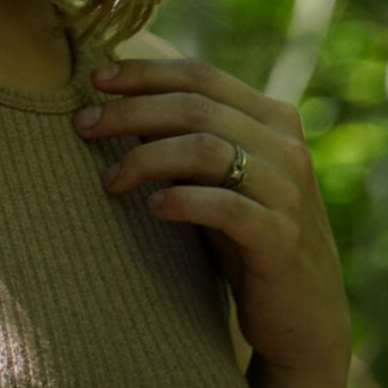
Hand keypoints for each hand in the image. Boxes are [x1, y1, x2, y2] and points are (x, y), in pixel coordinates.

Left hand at [73, 57, 350, 387]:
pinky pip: (225, 206)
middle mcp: (285, 144)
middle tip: (83, 125)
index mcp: (272, 116)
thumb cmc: (246, 235)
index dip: (144, 72)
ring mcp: (288, 190)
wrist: (305, 315)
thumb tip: (118, 99)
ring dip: (146, 157)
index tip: (96, 79)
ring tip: (110, 179)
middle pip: (193, 106)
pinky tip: (152, 206)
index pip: (198, 74)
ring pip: (206, 148)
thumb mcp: (220, 175)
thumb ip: (186, 135)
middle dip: (129, 111)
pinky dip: (183, 200)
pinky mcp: (283, 238)